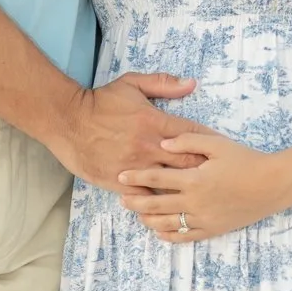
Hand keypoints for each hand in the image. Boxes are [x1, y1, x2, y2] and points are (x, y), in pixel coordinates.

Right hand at [48, 74, 212, 195]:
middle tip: (219, 176)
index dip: (212, 142)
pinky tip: (170, 206)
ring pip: (169, 183)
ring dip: (185, 188)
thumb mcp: (132, 84)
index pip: (194, 134)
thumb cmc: (101, 102)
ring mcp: (134, 167)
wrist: (67, 120)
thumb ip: (163, 84)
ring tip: (202, 195)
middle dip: (205, 169)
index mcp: (155, 122)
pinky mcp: (119, 182)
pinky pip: (144, 198)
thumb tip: (191, 84)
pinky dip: (158, 201)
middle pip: (188, 163)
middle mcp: (148, 147)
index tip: (223, 150)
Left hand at [118, 133, 291, 241]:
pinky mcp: (213, 229)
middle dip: (136, 202)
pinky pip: (185, 236)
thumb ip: (189, 140)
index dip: (136, 177)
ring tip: (138, 214)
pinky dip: (169, 235)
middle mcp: (194, 202)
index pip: (157, 179)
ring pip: (167, 224)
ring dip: (149, 220)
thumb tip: (163, 143)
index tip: (121, 176)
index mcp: (194, 179)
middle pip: (156, 204)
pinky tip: (159, 231)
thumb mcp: (218, 144)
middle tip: (122, 199)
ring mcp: (203, 219)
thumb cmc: (246, 160)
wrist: (273, 184)